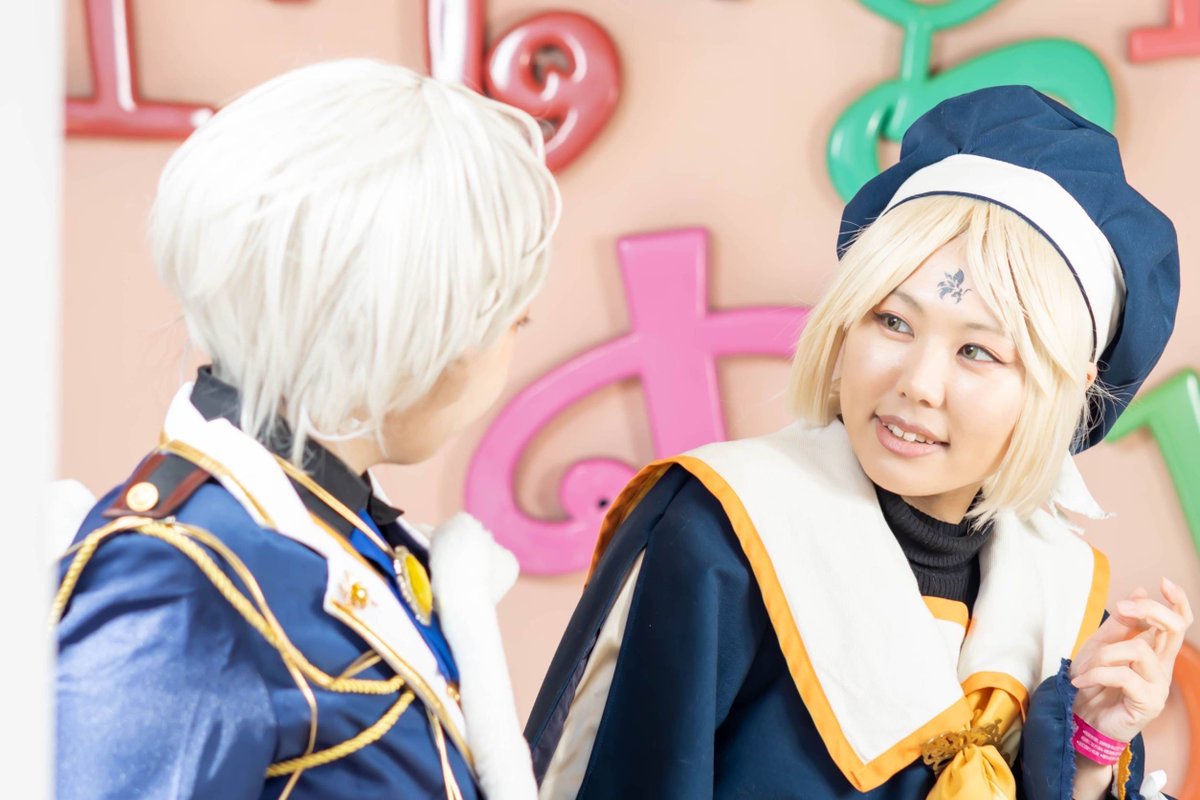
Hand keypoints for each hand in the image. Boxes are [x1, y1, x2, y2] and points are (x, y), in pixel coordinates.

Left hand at [1070, 578, 1192, 742]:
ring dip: (1106, 653)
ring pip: (1140, 650)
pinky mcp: (1146, 703)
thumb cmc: (1091, 683)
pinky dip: (1097, 673)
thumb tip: (1140, 591)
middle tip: (1121, 609)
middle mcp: (1162, 667)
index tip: (1164, 582)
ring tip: (1086, 666)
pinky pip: (1123, 676)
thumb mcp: (1100, 645)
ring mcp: (1157, 686)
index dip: (1178, 601)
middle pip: (1173, 630)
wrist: (1079, 719)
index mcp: (1154, 651)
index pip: (1179, 624)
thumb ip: (1121, 623)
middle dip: (1148, 611)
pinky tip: (1082, 681)